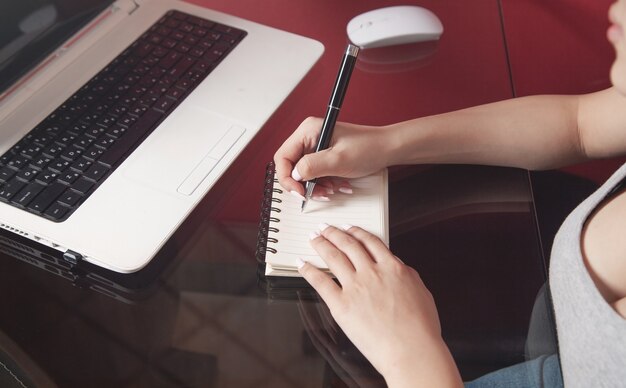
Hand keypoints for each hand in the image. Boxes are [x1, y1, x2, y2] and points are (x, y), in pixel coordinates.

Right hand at [273, 117, 394, 195]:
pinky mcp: (322, 155)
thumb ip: (312, 167)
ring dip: (315, 186)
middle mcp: (308, 136)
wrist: (387, 148)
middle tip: (319, 194)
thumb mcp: (338, 160)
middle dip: (304, 184)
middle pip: (291, 166)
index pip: (283, 157)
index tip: (300, 193)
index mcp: (308, 130)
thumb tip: (294, 175)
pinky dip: (323, 183)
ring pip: (303, 173)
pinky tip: (336, 185)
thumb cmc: (368, 148)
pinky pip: (314, 173)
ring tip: (331, 189)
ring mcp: (315, 146)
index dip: (287, 178)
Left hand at [297, 224, 461, 387]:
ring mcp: (355, 287)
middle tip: (326, 229)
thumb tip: (397, 268)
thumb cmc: (420, 328)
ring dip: (321, 244)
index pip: (370, 242)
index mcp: (393, 268)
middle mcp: (372, 272)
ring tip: (314, 238)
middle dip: (335, 233)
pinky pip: (320, 282)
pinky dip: (309, 271)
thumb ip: (405, 275)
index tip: (349, 229)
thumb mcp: (420, 291)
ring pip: (333, 257)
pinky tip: (303, 265)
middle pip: (349, 245)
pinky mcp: (341, 304)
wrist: (411, 350)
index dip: (357, 232)